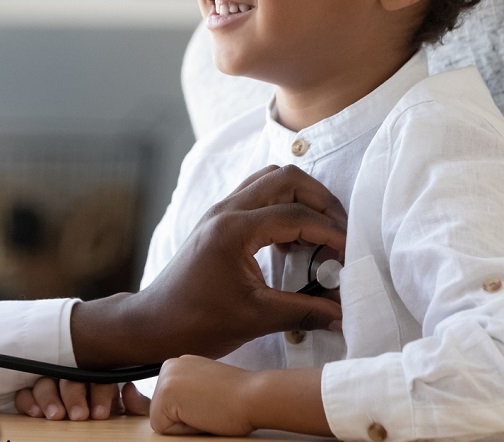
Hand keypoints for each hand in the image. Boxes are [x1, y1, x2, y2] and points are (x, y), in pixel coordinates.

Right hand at [12, 378, 149, 419]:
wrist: (89, 424)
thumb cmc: (106, 413)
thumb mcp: (127, 412)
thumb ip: (136, 405)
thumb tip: (129, 391)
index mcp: (98, 378)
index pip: (99, 378)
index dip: (100, 394)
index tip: (100, 414)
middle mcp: (73, 378)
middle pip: (69, 377)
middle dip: (74, 396)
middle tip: (79, 416)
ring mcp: (51, 385)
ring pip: (45, 382)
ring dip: (49, 398)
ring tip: (56, 416)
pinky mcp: (31, 396)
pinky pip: (24, 393)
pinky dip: (28, 401)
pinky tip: (36, 412)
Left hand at [72, 164, 347, 366]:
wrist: (154, 324)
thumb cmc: (197, 321)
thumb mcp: (256, 319)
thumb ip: (304, 311)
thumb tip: (342, 313)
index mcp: (234, 229)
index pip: (295, 214)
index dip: (329, 231)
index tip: (350, 252)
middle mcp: (226, 210)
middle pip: (285, 178)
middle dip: (319, 199)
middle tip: (340, 230)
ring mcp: (219, 212)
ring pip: (269, 181)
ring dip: (300, 198)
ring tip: (320, 232)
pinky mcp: (217, 221)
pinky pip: (256, 195)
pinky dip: (281, 206)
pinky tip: (293, 240)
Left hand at [150, 356, 262, 435]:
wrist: (255, 396)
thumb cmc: (238, 398)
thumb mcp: (204, 389)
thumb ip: (182, 394)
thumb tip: (150, 402)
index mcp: (178, 365)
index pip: (171, 404)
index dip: (191, 413)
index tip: (211, 401)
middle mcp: (168, 366)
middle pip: (163, 412)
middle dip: (185, 418)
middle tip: (211, 405)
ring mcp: (165, 377)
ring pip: (162, 420)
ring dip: (185, 424)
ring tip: (207, 409)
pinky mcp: (165, 393)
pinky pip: (163, 428)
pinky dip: (184, 430)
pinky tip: (203, 414)